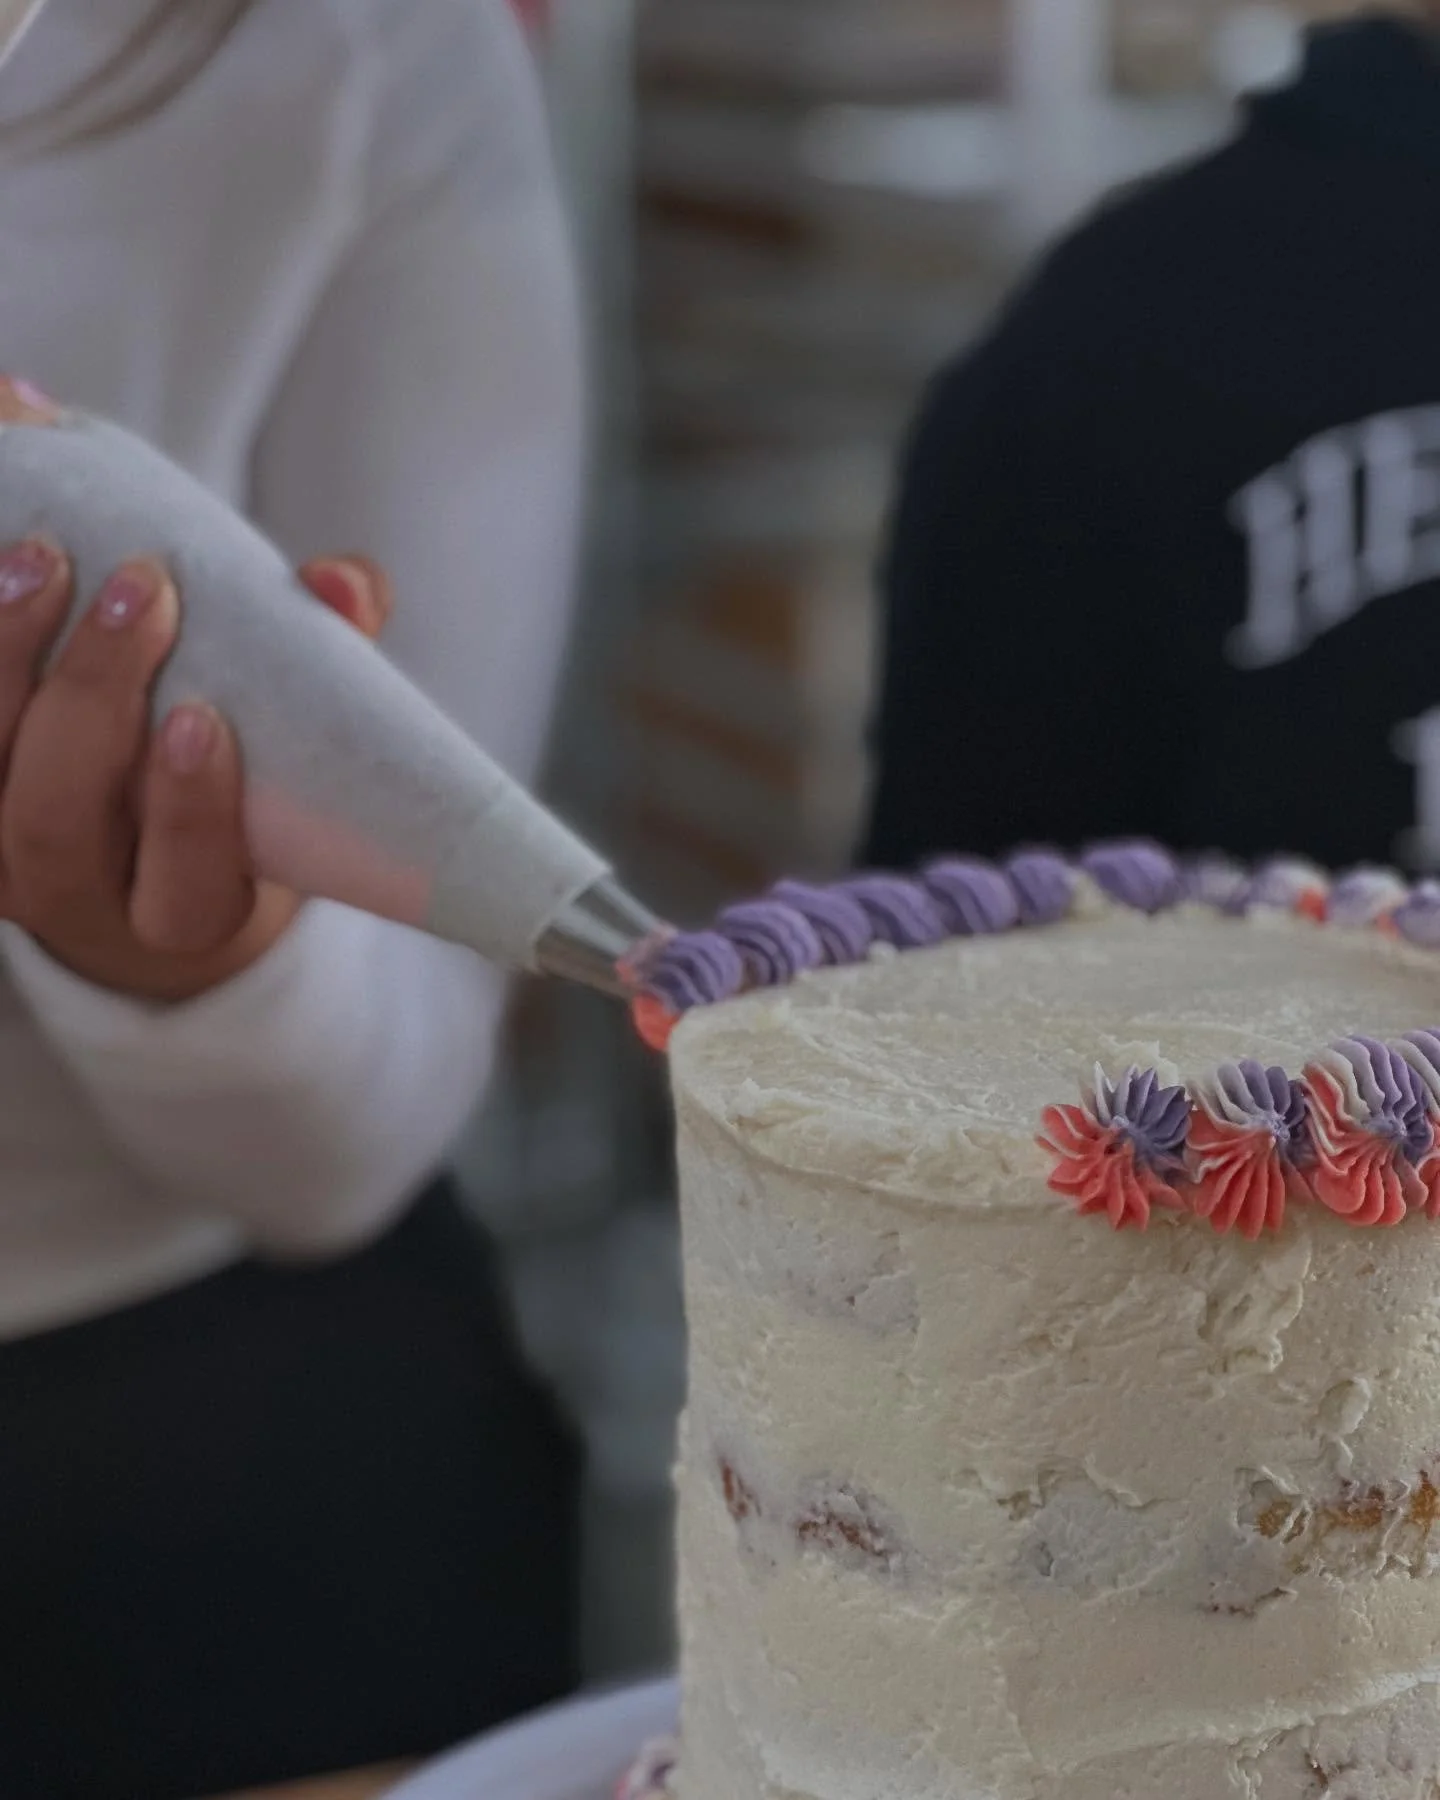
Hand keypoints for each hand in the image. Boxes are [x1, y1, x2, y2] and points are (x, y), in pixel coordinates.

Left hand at [0, 540, 392, 1002]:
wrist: (135, 878)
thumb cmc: (238, 804)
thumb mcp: (303, 758)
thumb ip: (338, 662)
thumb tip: (341, 586)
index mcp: (192, 915)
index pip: (185, 886)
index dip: (186, 810)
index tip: (199, 717)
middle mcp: (82, 905)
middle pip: (59, 822)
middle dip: (92, 697)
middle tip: (140, 591)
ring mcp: (4, 869)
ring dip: (11, 657)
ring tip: (49, 561)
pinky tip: (2, 577)